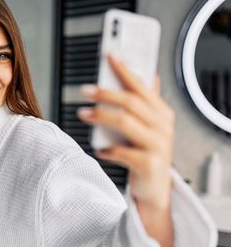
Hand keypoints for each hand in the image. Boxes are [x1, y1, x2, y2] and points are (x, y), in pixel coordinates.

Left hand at [77, 54, 174, 211]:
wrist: (155, 190)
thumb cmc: (147, 156)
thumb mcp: (148, 127)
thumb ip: (146, 104)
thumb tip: (148, 76)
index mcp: (162, 113)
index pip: (141, 86)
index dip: (125, 69)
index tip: (109, 56)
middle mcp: (162, 126)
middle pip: (131, 102)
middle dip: (106, 92)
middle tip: (84, 89)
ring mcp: (158, 145)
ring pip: (126, 122)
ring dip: (101, 116)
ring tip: (83, 113)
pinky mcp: (150, 163)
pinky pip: (123, 152)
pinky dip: (108, 149)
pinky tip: (99, 149)